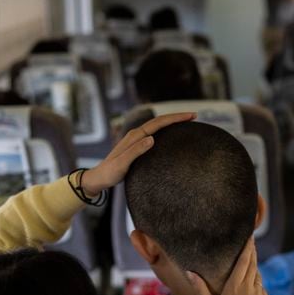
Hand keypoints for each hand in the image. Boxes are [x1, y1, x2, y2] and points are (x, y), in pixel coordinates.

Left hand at [81, 112, 195, 195]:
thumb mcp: (123, 164)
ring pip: (157, 127)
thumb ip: (136, 151)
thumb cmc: (110, 173)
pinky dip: (165, 131)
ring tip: (186, 122)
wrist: (99, 178)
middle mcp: (136, 135)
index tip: (190, 116)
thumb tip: (152, 139)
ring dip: (172, 123)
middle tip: (194, 116)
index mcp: (134, 136)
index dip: (175, 118)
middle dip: (176, 117)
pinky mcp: (137, 147)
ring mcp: (136, 140)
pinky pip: (155, 134)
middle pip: (159, 122)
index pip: (158, 123)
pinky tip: (171, 135)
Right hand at [186, 237, 269, 294]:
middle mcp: (249, 288)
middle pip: (253, 264)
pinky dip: (256, 281)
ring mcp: (259, 294)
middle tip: (251, 240)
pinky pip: (260, 286)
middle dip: (252, 251)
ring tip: (249, 259)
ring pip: (257, 275)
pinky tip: (250, 282)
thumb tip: (190, 272)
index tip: (249, 235)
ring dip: (254, 266)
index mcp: (235, 287)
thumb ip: (201, 290)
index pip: (244, 261)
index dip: (248, 247)